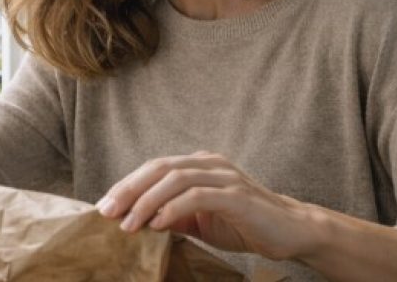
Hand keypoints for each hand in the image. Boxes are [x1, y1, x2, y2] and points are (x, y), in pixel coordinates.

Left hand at [96, 151, 315, 260]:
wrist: (292, 233)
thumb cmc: (244, 224)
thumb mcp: (199, 221)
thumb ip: (171, 215)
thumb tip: (135, 219)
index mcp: (198, 165)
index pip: (153, 168)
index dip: (126, 185)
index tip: (104, 206)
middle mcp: (209, 163)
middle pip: (159, 168)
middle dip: (129, 189)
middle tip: (107, 212)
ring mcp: (224, 176)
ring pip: (175, 179)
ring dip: (147, 201)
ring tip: (129, 225)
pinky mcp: (237, 194)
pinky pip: (198, 196)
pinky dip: (173, 208)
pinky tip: (158, 224)